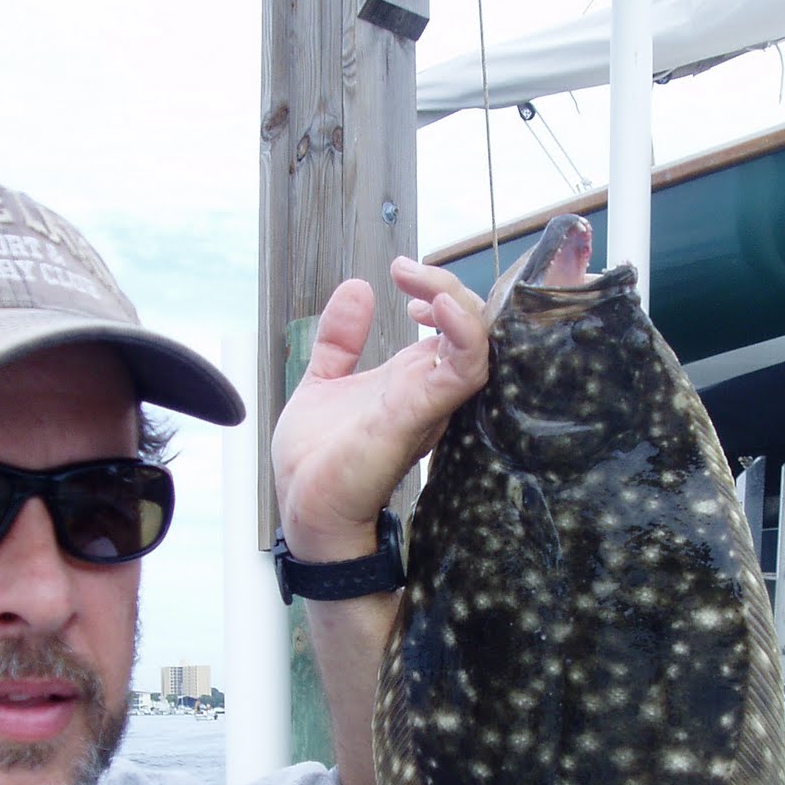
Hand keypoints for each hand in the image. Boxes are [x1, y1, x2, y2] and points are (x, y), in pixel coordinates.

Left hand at [272, 256, 488, 561]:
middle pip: (474, 328)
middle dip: (451, 287)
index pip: (454, 325)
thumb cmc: (320, 463)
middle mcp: (429, 391)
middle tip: (408, 274)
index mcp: (413, 380)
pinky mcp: (415, 417)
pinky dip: (462, 334)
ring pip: (479, 344)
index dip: (438, 289)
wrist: (305, 511)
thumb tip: (357, 289)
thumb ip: (341, 339)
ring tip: (430, 288)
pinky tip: (439, 307)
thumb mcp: (324, 381)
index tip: (401, 275)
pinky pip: (462, 371)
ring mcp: (428, 404)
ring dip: (462, 305)